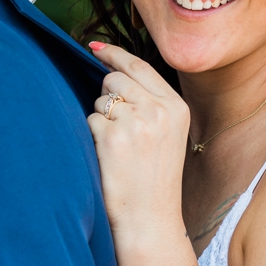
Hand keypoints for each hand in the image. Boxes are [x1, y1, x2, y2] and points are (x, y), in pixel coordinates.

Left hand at [84, 43, 189, 244]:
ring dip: (100, 119)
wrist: (149, 218)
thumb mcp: (168, 135)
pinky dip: (91, 136)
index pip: (140, 66)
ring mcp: (136, 122)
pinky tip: (107, 157)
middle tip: (114, 125)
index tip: (96, 47)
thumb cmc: (153, 179)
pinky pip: (89, 120)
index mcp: (176, 107)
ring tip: (117, 148)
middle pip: (115, 78)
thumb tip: (114, 70)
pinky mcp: (112, 137)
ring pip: (101, 100)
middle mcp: (159, 110)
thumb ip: (150, 103)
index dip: (114, 54)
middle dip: (106, 95)